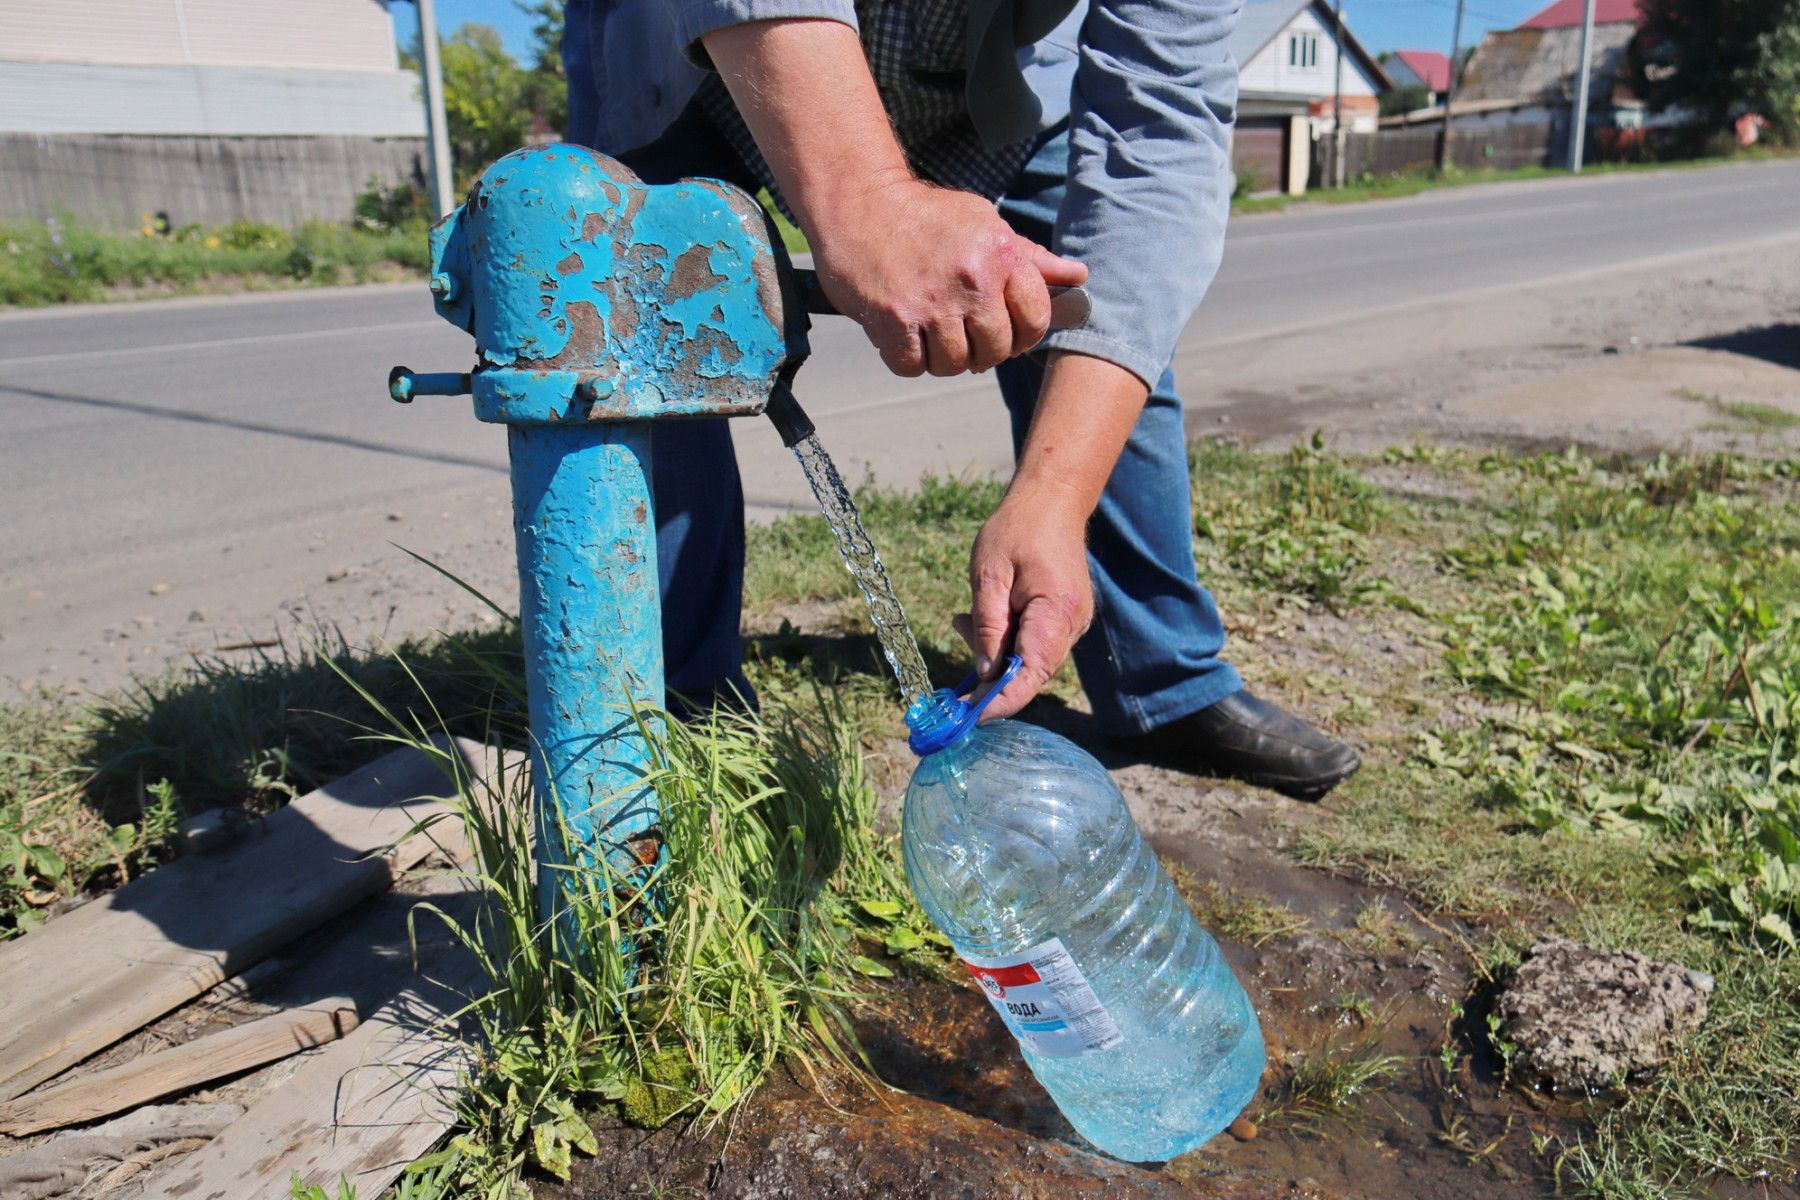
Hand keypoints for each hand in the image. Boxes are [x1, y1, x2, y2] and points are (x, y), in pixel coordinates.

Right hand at [810, 177, 1087, 377]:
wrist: (860, 203)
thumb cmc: (927, 217)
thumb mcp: (985, 224)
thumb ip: (1031, 258)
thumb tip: (1079, 276)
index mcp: (1001, 255)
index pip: (1035, 321)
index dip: (1023, 335)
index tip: (1005, 330)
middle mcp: (971, 280)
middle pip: (996, 351)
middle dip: (982, 350)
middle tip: (963, 332)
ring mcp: (931, 303)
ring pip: (954, 364)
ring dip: (944, 357)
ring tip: (932, 332)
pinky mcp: (893, 320)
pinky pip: (913, 366)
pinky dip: (909, 359)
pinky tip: (906, 334)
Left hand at [952, 490, 1092, 720]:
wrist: (1052, 502)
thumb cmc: (1017, 530)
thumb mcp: (989, 574)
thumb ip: (988, 625)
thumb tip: (985, 673)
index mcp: (1056, 612)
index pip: (1032, 674)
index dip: (1002, 701)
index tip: (971, 715)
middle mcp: (1072, 624)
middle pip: (1030, 672)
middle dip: (990, 671)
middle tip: (960, 632)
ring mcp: (1072, 624)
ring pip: (1030, 660)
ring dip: (994, 651)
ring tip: (967, 617)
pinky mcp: (1065, 621)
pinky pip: (1033, 644)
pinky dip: (1006, 639)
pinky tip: (986, 614)